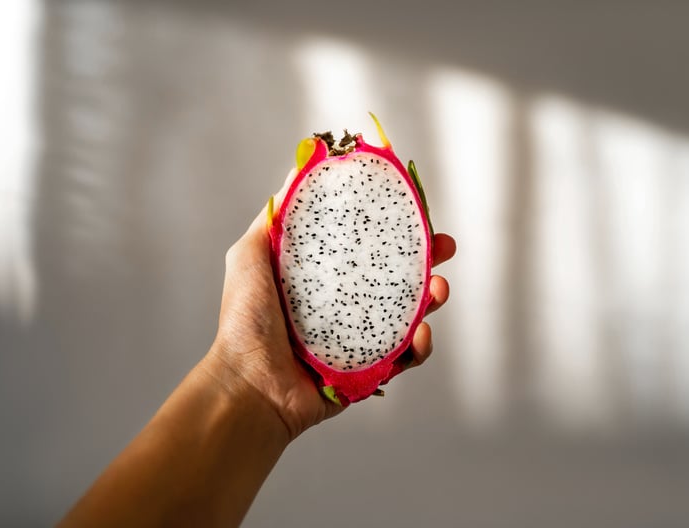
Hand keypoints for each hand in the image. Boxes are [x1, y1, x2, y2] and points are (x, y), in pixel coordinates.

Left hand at [202, 174, 455, 439]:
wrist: (248, 385)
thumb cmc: (244, 322)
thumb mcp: (251, 255)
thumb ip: (275, 218)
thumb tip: (298, 170)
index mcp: (321, 279)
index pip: (365, 247)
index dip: (393, 229)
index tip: (414, 211)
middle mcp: (342, 306)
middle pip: (395, 278)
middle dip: (426, 261)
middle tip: (444, 247)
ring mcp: (357, 339)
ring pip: (407, 316)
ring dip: (431, 300)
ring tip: (439, 289)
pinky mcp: (367, 372)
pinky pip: (403, 358)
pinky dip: (419, 347)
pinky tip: (421, 334)